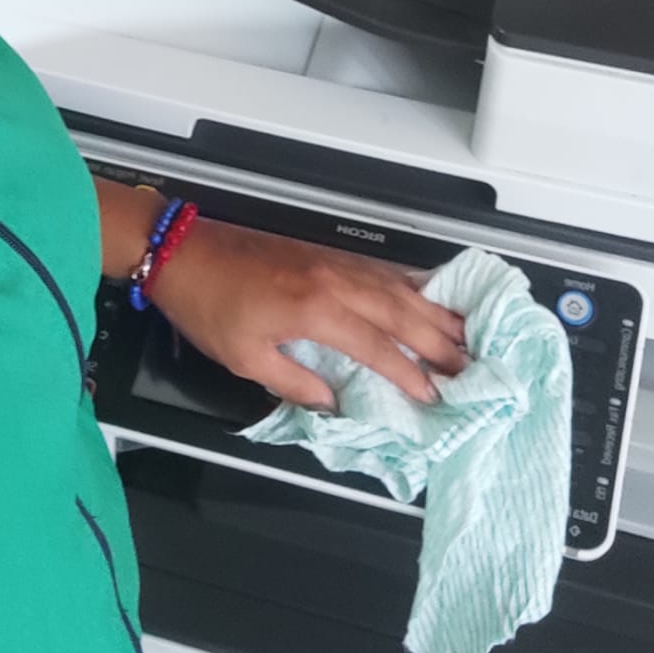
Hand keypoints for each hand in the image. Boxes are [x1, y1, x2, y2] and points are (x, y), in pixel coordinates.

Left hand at [146, 220, 466, 408]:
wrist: (182, 250)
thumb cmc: (207, 306)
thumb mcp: (244, 359)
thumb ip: (295, 384)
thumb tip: (333, 402)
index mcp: (315, 308)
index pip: (377, 346)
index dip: (409, 373)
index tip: (434, 394)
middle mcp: (333, 279)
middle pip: (400, 311)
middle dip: (438, 340)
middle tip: (471, 365)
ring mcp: (331, 260)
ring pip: (395, 285)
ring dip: (433, 309)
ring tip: (464, 331)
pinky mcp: (323, 252)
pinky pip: (378, 268)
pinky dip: (408, 281)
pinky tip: (424, 291)